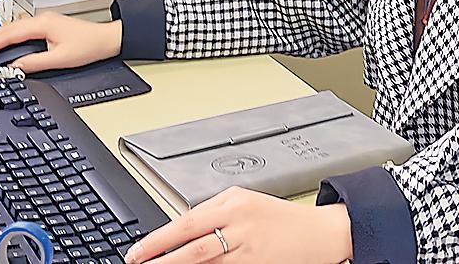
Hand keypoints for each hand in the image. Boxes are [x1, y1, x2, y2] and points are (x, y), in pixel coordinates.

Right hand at [0, 12, 122, 71]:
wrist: (106, 39)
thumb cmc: (88, 46)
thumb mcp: (60, 59)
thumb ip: (34, 62)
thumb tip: (14, 66)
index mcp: (42, 24)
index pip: (8, 36)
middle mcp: (41, 19)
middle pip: (6, 29)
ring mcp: (43, 21)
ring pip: (11, 29)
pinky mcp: (45, 26)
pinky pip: (19, 30)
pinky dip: (5, 37)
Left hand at [123, 186, 351, 263]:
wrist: (319, 232)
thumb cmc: (282, 218)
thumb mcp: (247, 201)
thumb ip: (216, 211)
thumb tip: (183, 227)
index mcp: (234, 202)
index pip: (187, 220)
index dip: (158, 238)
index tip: (138, 251)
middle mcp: (240, 224)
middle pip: (192, 244)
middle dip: (160, 258)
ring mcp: (248, 248)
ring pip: (204, 262)